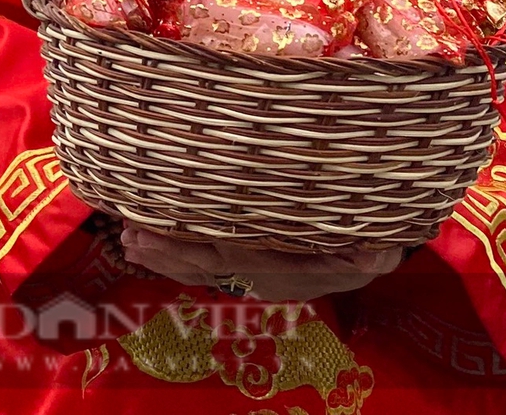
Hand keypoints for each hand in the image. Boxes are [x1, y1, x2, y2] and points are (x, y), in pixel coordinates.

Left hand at [119, 225, 400, 301]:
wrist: (367, 259)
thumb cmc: (366, 244)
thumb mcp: (377, 250)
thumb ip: (375, 252)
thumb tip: (377, 253)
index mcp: (286, 265)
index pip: (234, 254)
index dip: (196, 244)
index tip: (161, 232)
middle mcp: (263, 274)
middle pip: (207, 261)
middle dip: (167, 251)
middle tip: (130, 238)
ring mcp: (252, 272)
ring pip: (200, 264)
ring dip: (163, 254)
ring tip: (128, 241)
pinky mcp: (246, 265)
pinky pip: (205, 263)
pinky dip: (174, 255)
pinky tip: (147, 244)